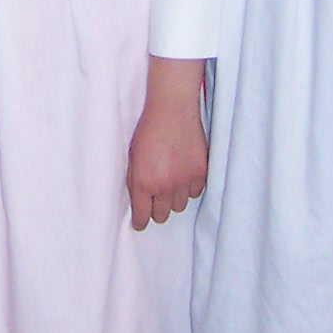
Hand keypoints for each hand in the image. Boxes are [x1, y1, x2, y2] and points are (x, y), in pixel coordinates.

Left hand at [126, 57, 207, 230]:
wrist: (172, 110)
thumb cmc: (148, 130)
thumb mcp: (132, 156)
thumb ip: (134, 181)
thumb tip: (138, 202)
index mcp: (143, 183)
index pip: (142, 217)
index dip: (140, 222)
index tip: (140, 221)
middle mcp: (164, 186)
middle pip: (161, 216)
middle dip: (156, 209)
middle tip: (155, 197)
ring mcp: (184, 181)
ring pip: (179, 206)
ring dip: (173, 198)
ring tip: (170, 181)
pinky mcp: (200, 173)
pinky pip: (194, 193)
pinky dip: (188, 187)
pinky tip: (183, 174)